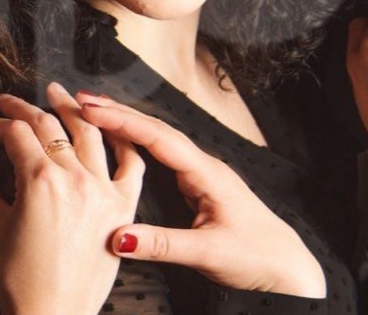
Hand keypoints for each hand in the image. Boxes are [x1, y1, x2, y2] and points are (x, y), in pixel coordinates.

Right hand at [0, 82, 144, 314]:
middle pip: (49, 125)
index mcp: (39, 182)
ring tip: (60, 95)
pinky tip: (113, 130)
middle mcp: (75, 179)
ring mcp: (103, 191)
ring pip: (90, 134)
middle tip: (8, 103)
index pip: (16, 132)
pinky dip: (124, 143)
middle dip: (24, 109)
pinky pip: (132, 164)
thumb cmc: (19, 279)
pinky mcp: (123, 207)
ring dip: (73, 109)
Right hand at [76, 93, 326, 297]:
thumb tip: (118, 236)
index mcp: (207, 173)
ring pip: (158, 138)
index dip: (122, 121)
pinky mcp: (199, 185)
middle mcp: (204, 166)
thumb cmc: (257, 256)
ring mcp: (202, 173)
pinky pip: (162, 154)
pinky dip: (137, 141)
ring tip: (92, 111)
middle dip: (117, 111)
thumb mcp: (208, 253)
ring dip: (126, 123)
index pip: (158, 137)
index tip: (91, 108)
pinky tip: (122, 141)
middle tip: (80, 99)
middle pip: (155, 129)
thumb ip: (161, 245)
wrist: (287, 267)